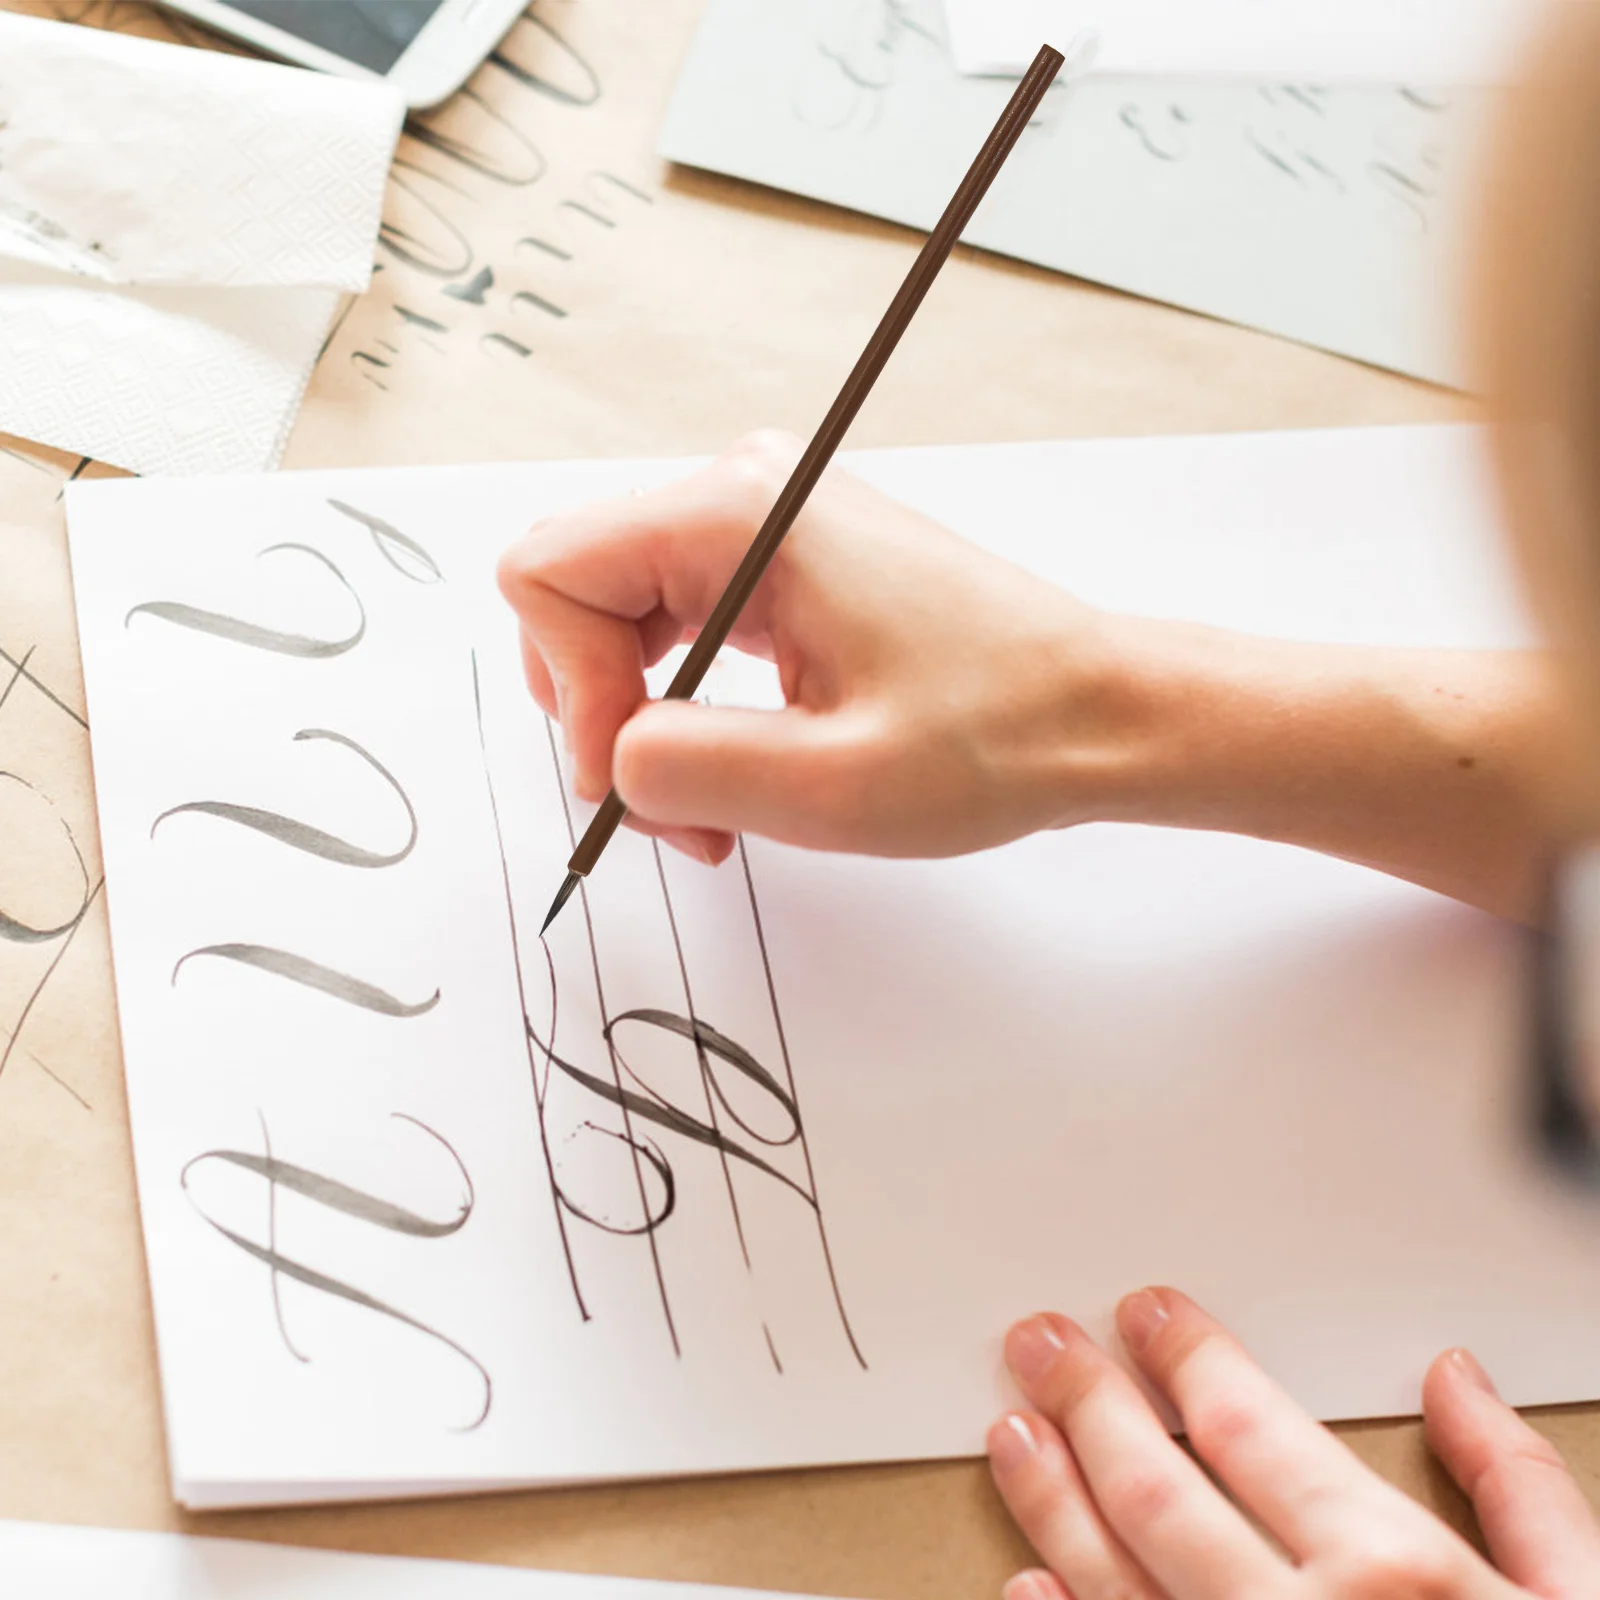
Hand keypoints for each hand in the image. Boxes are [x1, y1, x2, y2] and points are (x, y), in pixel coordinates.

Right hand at [496, 430, 1121, 866]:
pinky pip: (676, 633)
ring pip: (617, 623)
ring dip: (641, 728)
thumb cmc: (996, 735)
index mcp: (740, 512)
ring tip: (714, 812)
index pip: (550, 574)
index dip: (570, 692)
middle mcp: (741, 495)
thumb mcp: (829, 786)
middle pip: (574, 595)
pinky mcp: (782, 567)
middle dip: (601, 718)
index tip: (636, 780)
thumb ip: (685, 770)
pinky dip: (681, 713)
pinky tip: (735, 775)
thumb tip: (610, 761)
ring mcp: (761, 527)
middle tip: (676, 813)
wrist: (1096, 714)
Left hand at [987, 1289, 1599, 1598]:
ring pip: (1111, 1582)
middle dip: (1086, 1403)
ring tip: (1013, 1432)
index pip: (1248, 1425)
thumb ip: (1517, 1487)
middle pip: (1154, 1490)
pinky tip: (1025, 1588)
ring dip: (1049, 1501)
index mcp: (1394, 1581)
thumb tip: (1455, 1379)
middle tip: (1041, 1346)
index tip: (1148, 1314)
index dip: (1187, 1356)